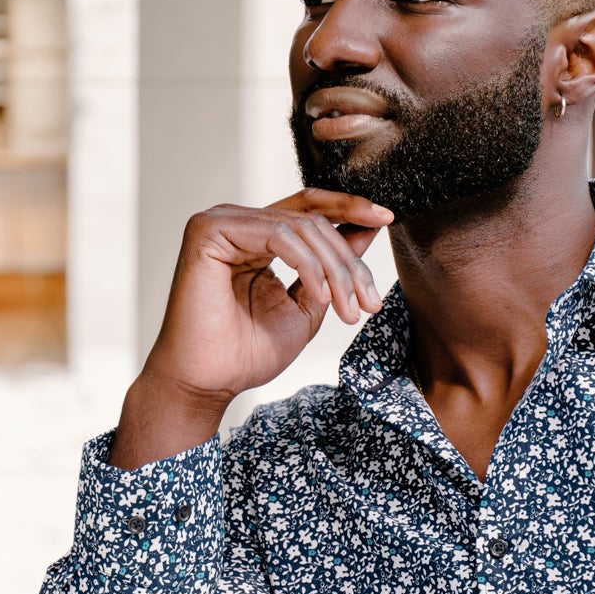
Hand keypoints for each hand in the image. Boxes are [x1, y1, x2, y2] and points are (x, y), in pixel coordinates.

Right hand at [110, 190, 391, 466]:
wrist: (206, 384)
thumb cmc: (247, 353)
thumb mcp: (308, 307)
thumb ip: (332, 268)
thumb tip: (367, 229)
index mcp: (256, 236)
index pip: (310, 209)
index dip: (350, 209)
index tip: (388, 219)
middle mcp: (238, 222)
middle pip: (312, 220)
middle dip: (349, 262)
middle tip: (369, 304)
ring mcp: (220, 222)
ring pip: (300, 227)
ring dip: (335, 269)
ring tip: (349, 310)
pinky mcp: (208, 231)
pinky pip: (276, 234)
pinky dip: (307, 264)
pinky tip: (321, 296)